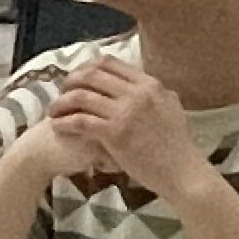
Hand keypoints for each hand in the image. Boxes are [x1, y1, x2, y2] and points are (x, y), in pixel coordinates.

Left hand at [41, 58, 212, 207]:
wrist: (184, 174)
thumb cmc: (179, 148)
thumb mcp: (172, 110)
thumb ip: (158, 95)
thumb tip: (151, 86)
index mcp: (149, 84)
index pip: (109, 63)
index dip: (87, 68)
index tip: (77, 79)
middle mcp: (137, 93)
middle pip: (91, 75)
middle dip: (70, 82)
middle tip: (61, 94)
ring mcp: (126, 112)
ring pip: (81, 96)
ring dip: (62, 102)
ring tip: (53, 111)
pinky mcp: (115, 133)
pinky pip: (80, 121)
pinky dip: (65, 122)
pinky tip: (57, 127)